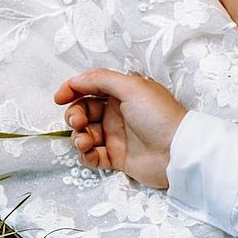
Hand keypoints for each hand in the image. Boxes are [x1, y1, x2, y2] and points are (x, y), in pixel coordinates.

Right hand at [53, 69, 187, 189]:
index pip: (90, 88)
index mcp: (123, 94)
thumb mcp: (132, 87)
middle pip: (83, 111)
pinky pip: (92, 156)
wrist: (177, 152)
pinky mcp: (117, 157)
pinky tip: (91, 153)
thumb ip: (101, 79)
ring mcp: (116, 136)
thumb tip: (76, 79)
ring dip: (78, 137)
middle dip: (74, 116)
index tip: (60, 98)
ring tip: (85, 141)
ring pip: (84, 135)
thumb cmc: (159, 116)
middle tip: (78, 122)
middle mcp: (118, 113)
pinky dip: (86, 155)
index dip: (73, 90)